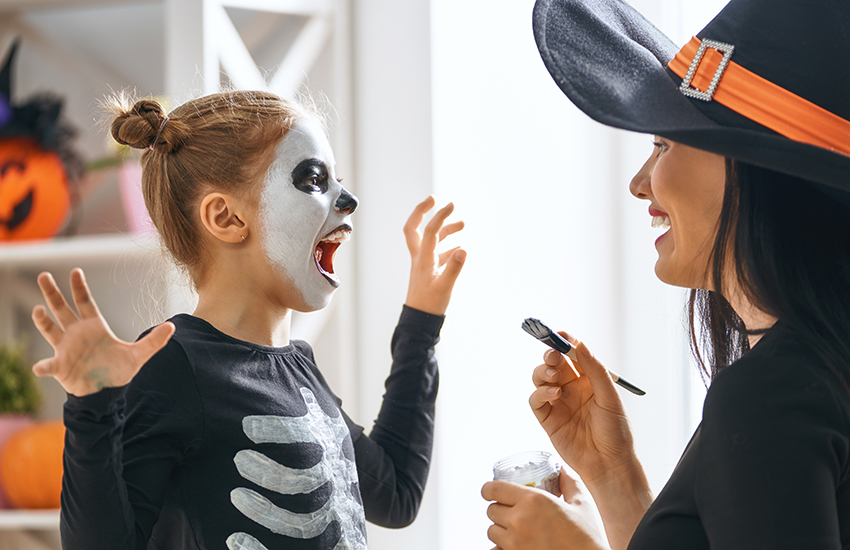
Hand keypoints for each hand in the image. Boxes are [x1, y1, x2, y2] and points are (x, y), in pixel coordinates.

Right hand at [31, 268, 174, 396]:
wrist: (106, 391)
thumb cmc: (118, 369)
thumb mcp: (139, 355)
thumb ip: (154, 341)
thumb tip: (172, 326)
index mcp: (94, 326)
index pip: (85, 302)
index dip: (79, 287)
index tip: (75, 271)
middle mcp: (76, 333)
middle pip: (62, 309)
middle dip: (53, 293)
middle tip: (43, 276)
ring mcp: (65, 348)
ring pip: (50, 329)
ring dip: (43, 321)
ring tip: (38, 310)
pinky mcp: (60, 366)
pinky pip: (49, 364)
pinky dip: (44, 366)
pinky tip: (39, 367)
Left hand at [403, 196, 465, 315]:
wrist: (420, 320)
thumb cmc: (430, 305)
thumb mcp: (444, 287)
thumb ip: (454, 268)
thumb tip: (463, 249)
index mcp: (423, 258)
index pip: (430, 231)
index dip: (440, 216)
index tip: (451, 205)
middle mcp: (421, 257)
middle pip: (414, 228)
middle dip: (423, 211)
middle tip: (435, 199)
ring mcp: (424, 263)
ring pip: (431, 239)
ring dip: (444, 229)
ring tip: (462, 224)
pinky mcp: (429, 270)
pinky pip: (437, 252)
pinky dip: (448, 245)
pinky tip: (459, 247)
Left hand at [482, 467, 607, 549]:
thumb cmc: (587, 538)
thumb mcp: (582, 504)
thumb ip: (570, 483)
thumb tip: (562, 469)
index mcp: (533, 501)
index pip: (494, 489)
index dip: (490, 489)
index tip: (492, 492)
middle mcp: (519, 520)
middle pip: (491, 510)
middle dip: (500, 510)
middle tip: (513, 512)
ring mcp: (514, 543)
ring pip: (492, 532)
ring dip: (501, 529)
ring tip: (517, 530)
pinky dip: (502, 547)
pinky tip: (515, 545)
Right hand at [529, 338, 651, 549]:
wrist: (610, 464)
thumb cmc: (616, 432)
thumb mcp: (610, 396)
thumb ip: (594, 369)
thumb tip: (579, 345)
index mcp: (588, 380)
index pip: (573, 354)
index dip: (564, 342)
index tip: (558, 334)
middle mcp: (571, 388)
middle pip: (553, 363)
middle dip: (550, 354)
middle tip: (553, 354)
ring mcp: (558, 403)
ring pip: (541, 378)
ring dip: (543, 372)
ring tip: (553, 376)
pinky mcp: (548, 419)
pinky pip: (536, 400)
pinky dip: (540, 393)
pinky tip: (554, 394)